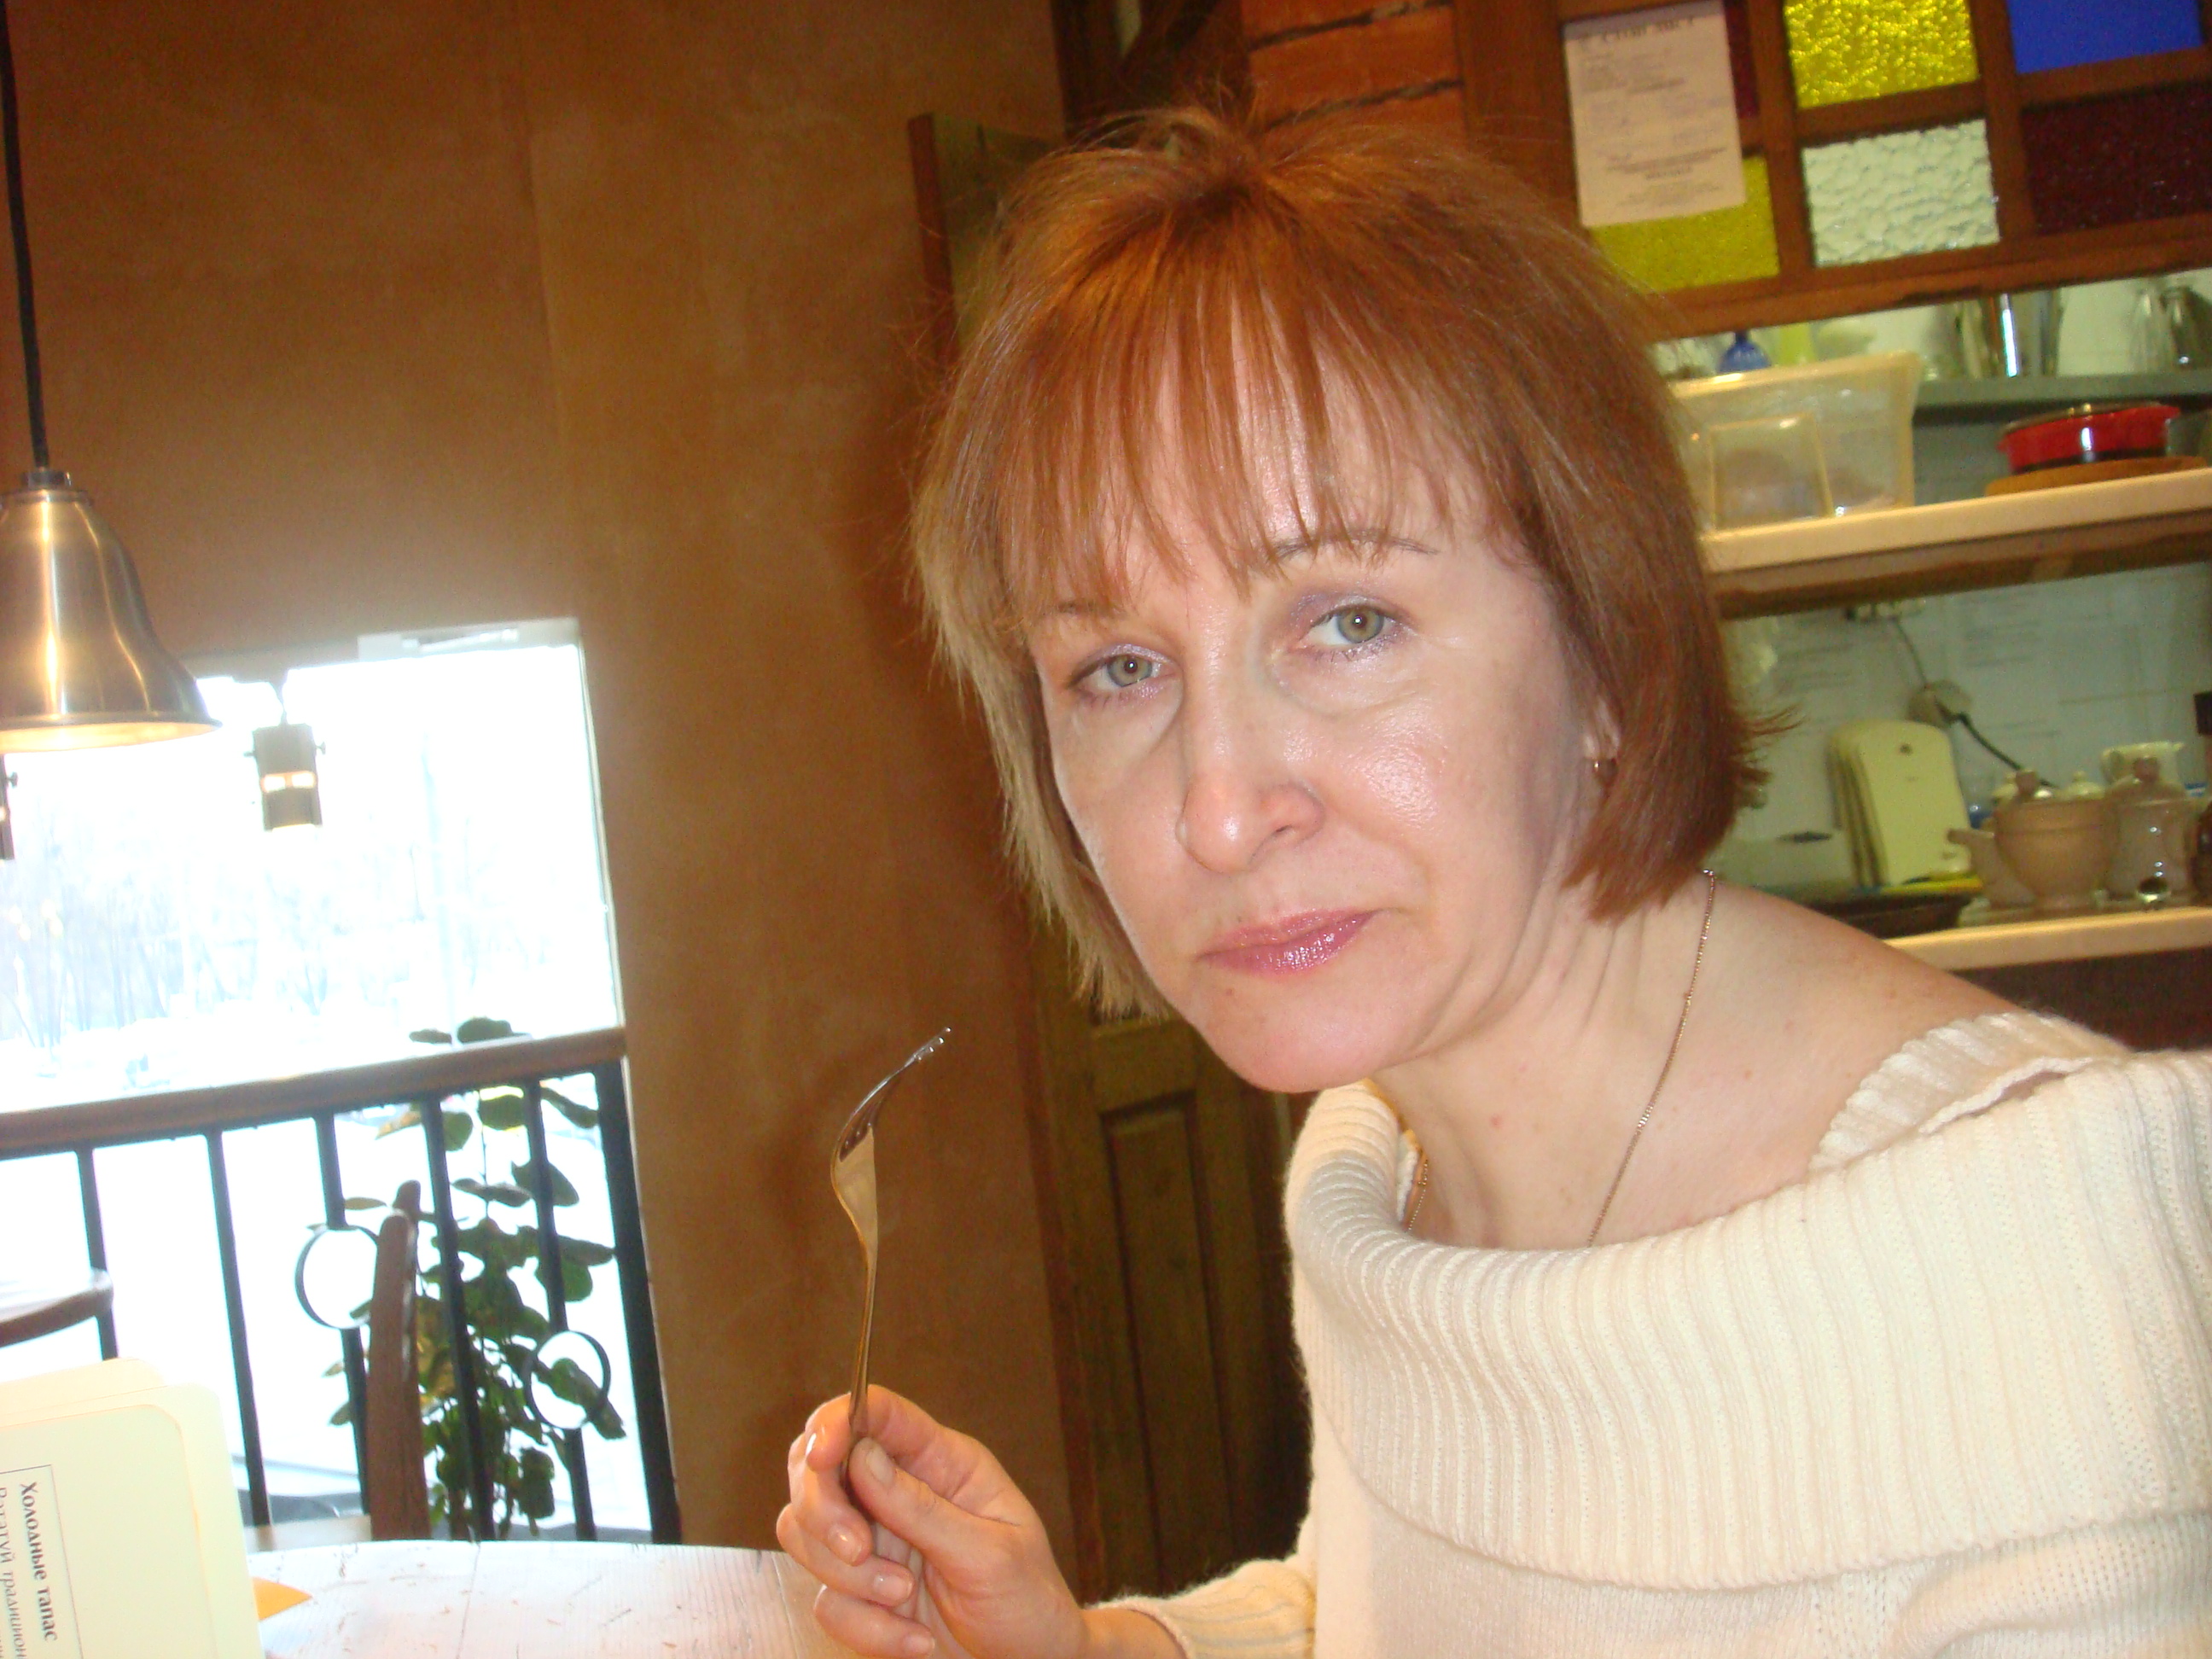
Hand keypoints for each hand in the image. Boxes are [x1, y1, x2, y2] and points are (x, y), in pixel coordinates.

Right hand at [778, 1386, 1095, 1658]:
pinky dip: (866, 1628)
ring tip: (905, 1597)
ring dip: (848, 1576)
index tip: (820, 1453)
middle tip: (858, 1549)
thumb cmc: (1027, 1599)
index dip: (838, 1419)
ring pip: (805, 1533)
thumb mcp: (988, 1553)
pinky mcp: (861, 1594)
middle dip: (822, 1509)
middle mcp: (899, 1492)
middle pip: (817, 1467)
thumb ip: (922, 1507)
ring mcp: (874, 1542)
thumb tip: (862, 1456)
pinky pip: (827, 1601)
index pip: (877, 1412)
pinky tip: (917, 1641)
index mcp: (940, 1462)